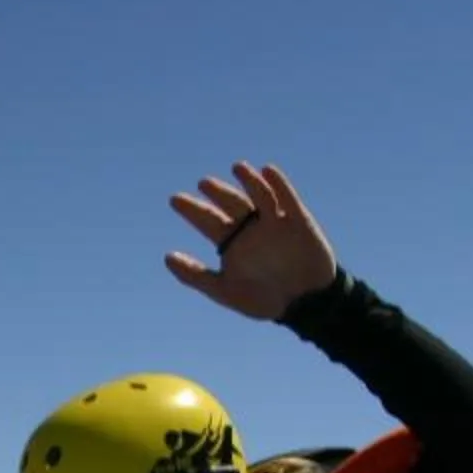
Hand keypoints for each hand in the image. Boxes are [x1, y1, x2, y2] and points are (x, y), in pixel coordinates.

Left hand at [164, 161, 339, 319]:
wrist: (305, 305)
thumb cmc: (264, 300)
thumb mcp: (226, 291)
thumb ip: (196, 275)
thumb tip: (166, 257)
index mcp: (232, 242)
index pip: (208, 220)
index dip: (192, 210)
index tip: (175, 200)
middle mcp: (251, 227)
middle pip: (231, 204)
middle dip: (218, 193)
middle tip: (203, 183)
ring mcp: (275, 221)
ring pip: (259, 195)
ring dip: (249, 181)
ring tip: (237, 168)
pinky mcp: (299, 220)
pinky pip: (288, 199)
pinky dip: (279, 185)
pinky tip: (267, 171)